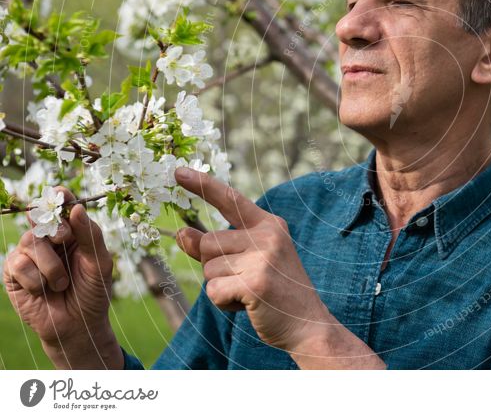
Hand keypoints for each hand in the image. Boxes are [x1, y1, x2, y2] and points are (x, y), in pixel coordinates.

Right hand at [2, 187, 120, 368]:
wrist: (78, 325)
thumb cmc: (92, 292)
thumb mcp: (99, 262)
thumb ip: (90, 235)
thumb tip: (78, 208)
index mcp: (73, 233)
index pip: (63, 208)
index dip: (59, 198)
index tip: (61, 192)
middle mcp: (49, 240)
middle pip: (42, 219)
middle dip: (56, 229)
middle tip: (64, 240)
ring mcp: (29, 255)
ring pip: (31, 242)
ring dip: (50, 266)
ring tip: (61, 284)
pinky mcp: (13, 273)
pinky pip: (19, 264)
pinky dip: (35, 280)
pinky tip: (44, 291)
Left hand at [174, 168, 332, 353]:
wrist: (307, 324)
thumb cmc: (274, 292)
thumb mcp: (247, 262)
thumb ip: (213, 247)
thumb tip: (180, 233)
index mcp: (268, 224)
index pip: (230, 199)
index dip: (202, 185)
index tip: (178, 172)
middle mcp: (267, 235)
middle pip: (207, 242)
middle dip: (214, 267)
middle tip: (244, 280)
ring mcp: (263, 257)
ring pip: (208, 268)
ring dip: (220, 286)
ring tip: (249, 293)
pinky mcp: (255, 281)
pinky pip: (214, 291)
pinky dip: (223, 303)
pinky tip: (248, 305)